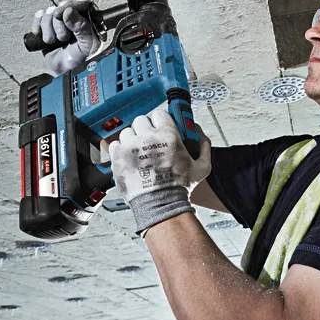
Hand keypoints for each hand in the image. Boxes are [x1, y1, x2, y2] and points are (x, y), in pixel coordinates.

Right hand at [31, 0, 100, 74]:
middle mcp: (73, 17)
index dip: (72, 5)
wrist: (67, 71)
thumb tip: (68, 11)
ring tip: (56, 41)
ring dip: (49, 28)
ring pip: (49, 12)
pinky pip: (39, 17)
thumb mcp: (87, 44)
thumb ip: (81, 26)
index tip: (65, 14)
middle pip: (62, 6)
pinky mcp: (46, 27)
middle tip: (64, 38)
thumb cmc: (82, 59)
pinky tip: (41, 34)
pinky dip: (37, 25)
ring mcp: (59, 22)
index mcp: (88, 19)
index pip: (81, 1)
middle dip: (60, 23)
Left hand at [108, 108, 211, 233]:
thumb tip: (201, 135)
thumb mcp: (202, 167)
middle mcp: (148, 137)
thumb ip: (204, 147)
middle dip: (145, 129)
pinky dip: (120, 149)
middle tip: (149, 140)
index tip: (160, 127)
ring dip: (132, 138)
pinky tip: (128, 157)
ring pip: (127, 131)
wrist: (160, 205)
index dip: (160, 121)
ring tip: (138, 151)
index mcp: (168, 135)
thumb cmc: (179, 188)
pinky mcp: (118, 158)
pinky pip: (115, 144)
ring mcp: (131, 147)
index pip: (159, 114)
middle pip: (141, 120)